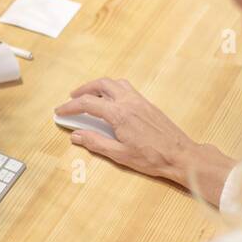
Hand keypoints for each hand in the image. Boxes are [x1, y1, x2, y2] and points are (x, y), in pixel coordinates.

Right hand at [55, 77, 235, 207]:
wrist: (180, 155)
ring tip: (90, 96)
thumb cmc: (153, 158)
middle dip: (84, 89)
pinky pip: (127, 89)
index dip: (70, 106)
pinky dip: (113, 89)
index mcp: (119, 114)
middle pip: (101, 84)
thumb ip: (95, 143)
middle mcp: (129, 102)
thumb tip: (76, 136)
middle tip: (72, 98)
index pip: (88, 104)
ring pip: (115, 83)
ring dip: (99, 86)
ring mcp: (140, 101)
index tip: (60, 111)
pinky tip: (111, 101)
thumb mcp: (119, 155)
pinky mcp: (148, 104)